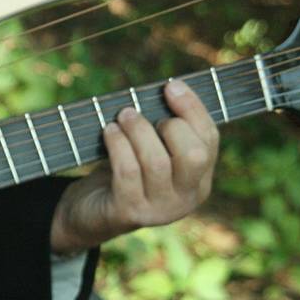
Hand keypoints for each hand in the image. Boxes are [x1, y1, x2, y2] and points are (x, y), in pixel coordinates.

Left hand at [50, 79, 217, 252]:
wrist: (90, 213)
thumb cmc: (123, 173)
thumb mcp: (150, 152)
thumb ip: (164, 129)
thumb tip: (171, 88)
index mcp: (199, 181)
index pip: (209, 140)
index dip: (193, 109)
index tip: (171, 85)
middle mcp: (185, 199)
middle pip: (194, 155)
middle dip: (170, 125)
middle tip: (142, 113)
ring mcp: (158, 209)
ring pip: (157, 162)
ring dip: (139, 131)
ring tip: (123, 115)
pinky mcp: (129, 212)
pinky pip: (128, 172)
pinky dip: (118, 145)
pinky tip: (109, 131)